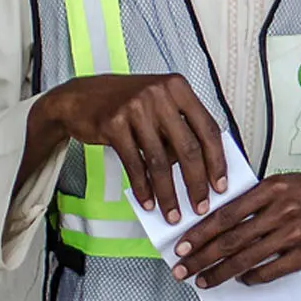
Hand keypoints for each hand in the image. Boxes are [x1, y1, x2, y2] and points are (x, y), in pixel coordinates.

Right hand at [44, 73, 229, 222]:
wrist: (79, 98)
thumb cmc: (125, 103)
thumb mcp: (159, 104)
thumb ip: (181, 127)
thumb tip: (205, 167)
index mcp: (178, 87)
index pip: (208, 128)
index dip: (217, 161)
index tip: (221, 185)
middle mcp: (159, 94)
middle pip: (187, 148)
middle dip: (196, 183)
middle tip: (200, 206)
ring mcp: (135, 107)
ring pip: (160, 161)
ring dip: (168, 193)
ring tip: (172, 213)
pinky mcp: (113, 124)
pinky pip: (134, 164)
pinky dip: (143, 188)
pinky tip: (148, 202)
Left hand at [173, 173, 300, 287]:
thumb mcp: (283, 182)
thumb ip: (254, 198)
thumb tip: (218, 218)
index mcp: (273, 188)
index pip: (227, 214)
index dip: (201, 232)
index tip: (182, 244)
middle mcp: (282, 211)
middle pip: (231, 240)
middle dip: (202, 257)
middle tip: (183, 268)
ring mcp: (295, 234)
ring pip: (247, 258)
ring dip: (220, 272)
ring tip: (203, 280)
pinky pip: (271, 271)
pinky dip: (251, 277)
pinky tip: (239, 279)